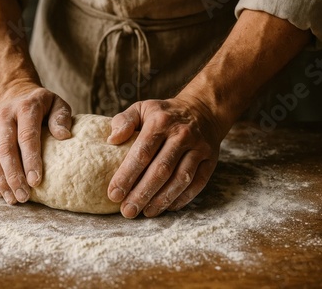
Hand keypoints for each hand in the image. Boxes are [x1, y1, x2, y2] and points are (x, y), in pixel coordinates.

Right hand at [0, 83, 71, 204]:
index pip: (26, 136)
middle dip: (13, 175)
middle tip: (23, 196)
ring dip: (0, 180)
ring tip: (12, 199)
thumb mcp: (57, 103)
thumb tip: (64, 136)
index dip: (30, 160)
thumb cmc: (42, 104)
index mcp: (25, 108)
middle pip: (5, 149)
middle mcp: (4, 117)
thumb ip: (61, 117)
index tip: (36, 181)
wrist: (14, 93)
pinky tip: (0, 193)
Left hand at [107, 97, 223, 217]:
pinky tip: (167, 207)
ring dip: (162, 199)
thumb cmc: (163, 114)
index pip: (142, 152)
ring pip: (181, 179)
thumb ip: (123, 121)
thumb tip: (111, 141)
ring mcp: (199, 148)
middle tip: (128, 211)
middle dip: (142, 193)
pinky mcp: (210, 160)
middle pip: (161, 170)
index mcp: (160, 122)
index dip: (127, 175)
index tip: (114, 194)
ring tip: (146, 212)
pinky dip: (182, 198)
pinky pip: (198, 183)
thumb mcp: (141, 109)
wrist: (202, 110)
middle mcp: (181, 135)